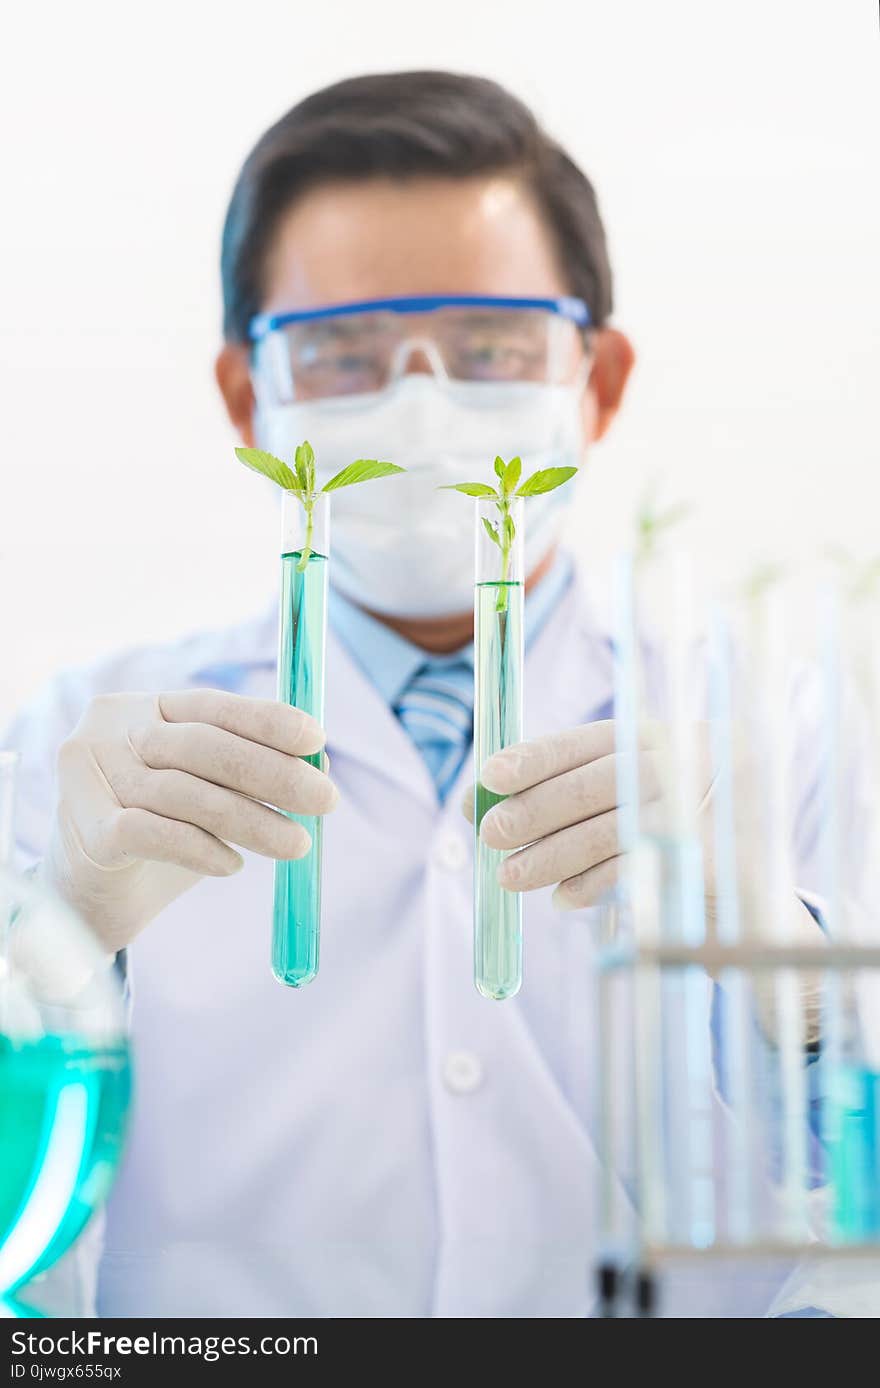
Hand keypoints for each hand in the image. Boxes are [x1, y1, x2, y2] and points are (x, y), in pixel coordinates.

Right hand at [39, 689, 336, 951]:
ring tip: (295, 844)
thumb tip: (320, 762)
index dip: (267, 720)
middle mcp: (111, 731)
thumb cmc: (161, 834)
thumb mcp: (208, 792)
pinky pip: (152, 832)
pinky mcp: (86, 828)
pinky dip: (199, 848)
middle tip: (326, 800)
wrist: (96, 896)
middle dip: (273, 773)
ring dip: (251, 820)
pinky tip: (231, 865)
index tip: (318, 740)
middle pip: (203, 746)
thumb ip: (250, 770)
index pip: (212, 706)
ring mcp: (92, 776)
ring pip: (185, 793)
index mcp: (143, 708)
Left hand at [462, 719, 710, 909]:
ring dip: (552, 856)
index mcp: (666, 736)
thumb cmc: (671, 829)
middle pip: (598, 782)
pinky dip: (591, 885)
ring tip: (511, 876)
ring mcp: (705, 812)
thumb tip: (477, 798)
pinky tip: (562, 896)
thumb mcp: (629, 795)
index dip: (538, 757)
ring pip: (609, 831)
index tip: (489, 775)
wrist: (754, 885)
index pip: (593, 739)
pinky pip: (635, 874)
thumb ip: (566, 788)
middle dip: (535, 809)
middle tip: (490, 835)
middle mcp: (690, 763)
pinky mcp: (710, 863)